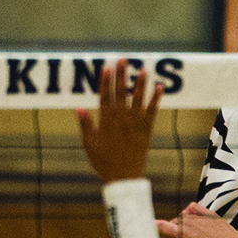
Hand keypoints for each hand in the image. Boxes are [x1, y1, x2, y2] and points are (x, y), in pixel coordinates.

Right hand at [78, 58, 161, 182]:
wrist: (124, 177)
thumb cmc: (103, 162)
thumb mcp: (89, 144)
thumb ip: (85, 125)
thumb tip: (78, 108)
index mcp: (106, 121)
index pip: (105, 96)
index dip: (106, 81)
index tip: (106, 67)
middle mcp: (121, 119)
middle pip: (121, 93)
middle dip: (121, 75)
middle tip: (123, 60)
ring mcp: (135, 123)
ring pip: (137, 99)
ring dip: (140, 84)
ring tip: (143, 69)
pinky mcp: (146, 129)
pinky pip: (152, 111)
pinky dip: (156, 99)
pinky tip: (159, 88)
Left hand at [157, 201, 237, 237]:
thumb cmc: (225, 234)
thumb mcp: (213, 216)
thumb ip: (198, 209)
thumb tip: (185, 208)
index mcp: (189, 221)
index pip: (175, 219)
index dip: (174, 223)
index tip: (173, 227)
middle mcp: (183, 233)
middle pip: (162, 227)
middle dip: (151, 226)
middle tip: (139, 226)